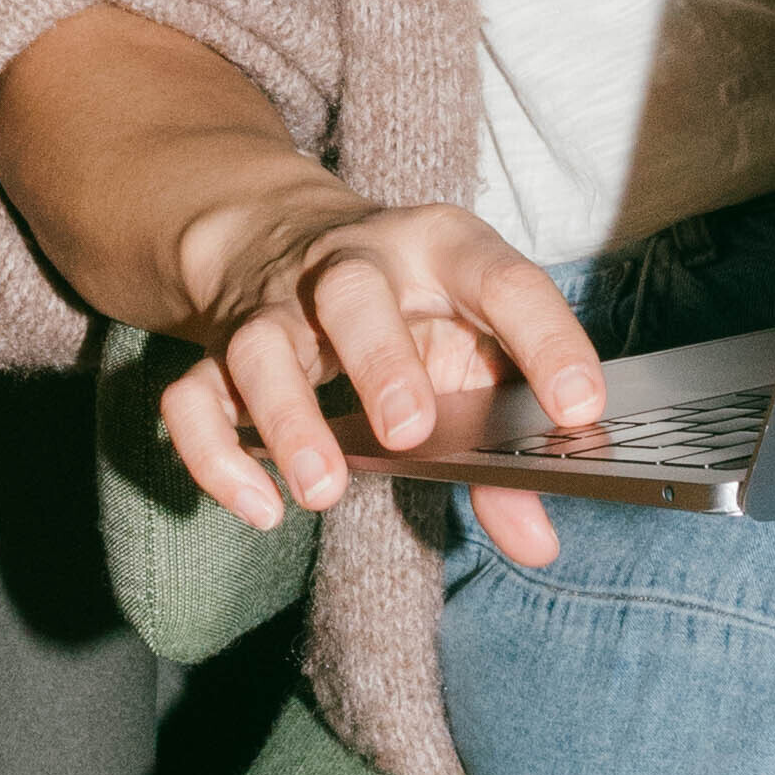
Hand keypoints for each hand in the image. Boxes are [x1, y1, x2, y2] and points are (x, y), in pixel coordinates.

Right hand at [155, 178, 602, 570]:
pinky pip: (193, 396)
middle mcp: (351, 264)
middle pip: (351, 294)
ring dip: (288, 416)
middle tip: (408, 433)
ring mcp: (275, 306)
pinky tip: (259, 506)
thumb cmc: (405, 309)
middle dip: (379, 360)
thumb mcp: (469, 348)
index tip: (581, 410)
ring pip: (260, 345)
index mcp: (440, 250)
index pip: (501, 279)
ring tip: (324, 490)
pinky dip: (215, 454)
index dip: (546, 340)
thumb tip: (539, 542)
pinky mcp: (217, 348)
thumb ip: (506, 447)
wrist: (275, 231)